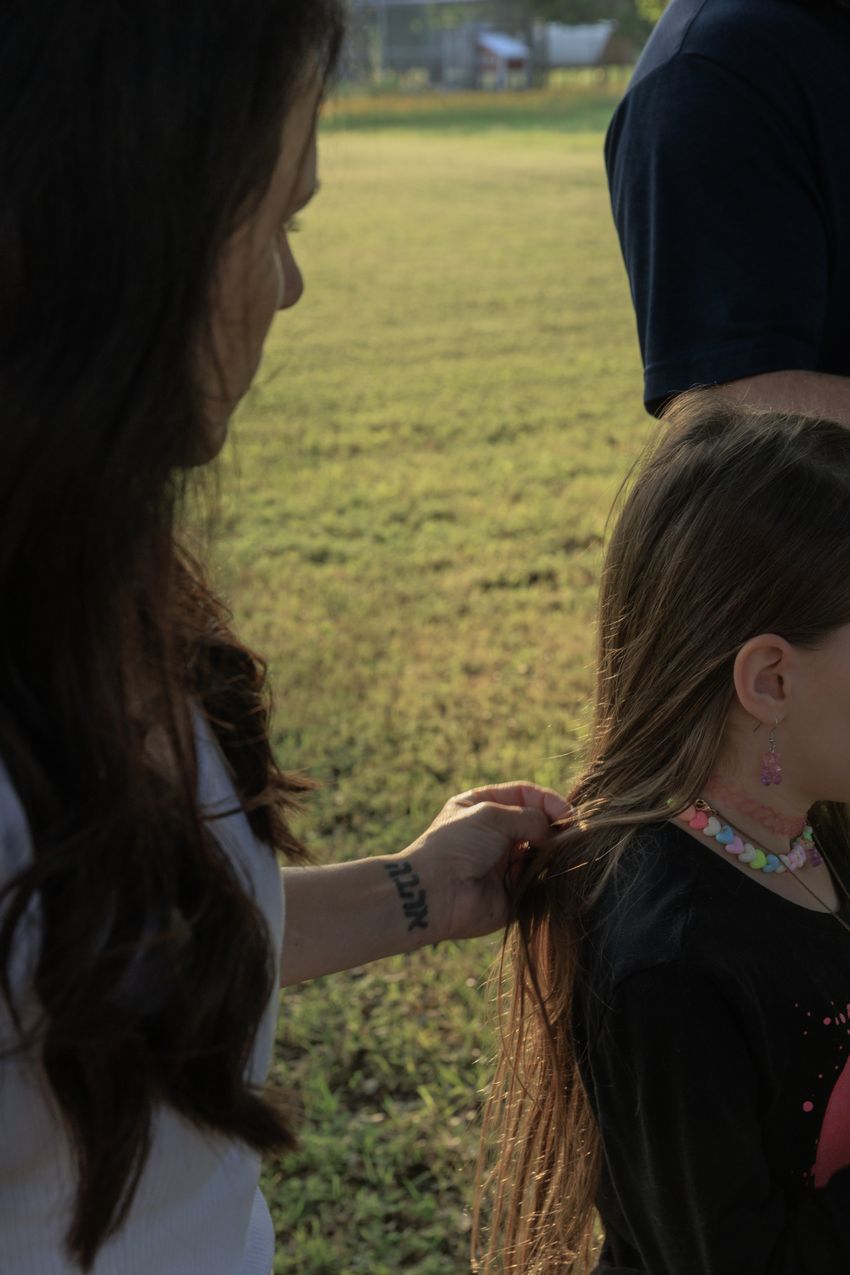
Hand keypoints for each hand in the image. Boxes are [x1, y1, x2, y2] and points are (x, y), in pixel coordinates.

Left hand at [401, 782, 569, 943]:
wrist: (436, 891)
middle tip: (570, 833)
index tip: (568, 814)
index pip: (525, 796)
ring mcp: (504, 863)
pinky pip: (539, 880)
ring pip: (542, 852)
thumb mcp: (491, 815)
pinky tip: (552, 872)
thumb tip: (555, 832)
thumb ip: (530, 817)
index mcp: (483, 807)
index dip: (549, 801)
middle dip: (554, 827)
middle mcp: (495, 834)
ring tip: (560, 853)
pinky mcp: (512, 891)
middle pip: (537, 823)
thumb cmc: (457, 844)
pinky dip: (548, 875)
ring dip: (553, 851)